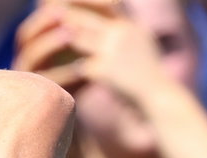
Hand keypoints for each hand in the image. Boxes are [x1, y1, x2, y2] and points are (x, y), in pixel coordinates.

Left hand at [13, 0, 182, 107]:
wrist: (159, 98)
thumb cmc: (150, 76)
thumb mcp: (144, 46)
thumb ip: (126, 32)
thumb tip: (114, 18)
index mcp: (131, 26)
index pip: (107, 5)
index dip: (88, 2)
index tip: (70, 1)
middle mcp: (122, 34)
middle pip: (87, 19)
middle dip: (68, 16)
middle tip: (49, 13)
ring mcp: (113, 51)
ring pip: (79, 39)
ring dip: (63, 39)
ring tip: (47, 40)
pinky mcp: (104, 70)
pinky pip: (79, 66)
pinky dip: (68, 69)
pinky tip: (57, 71)